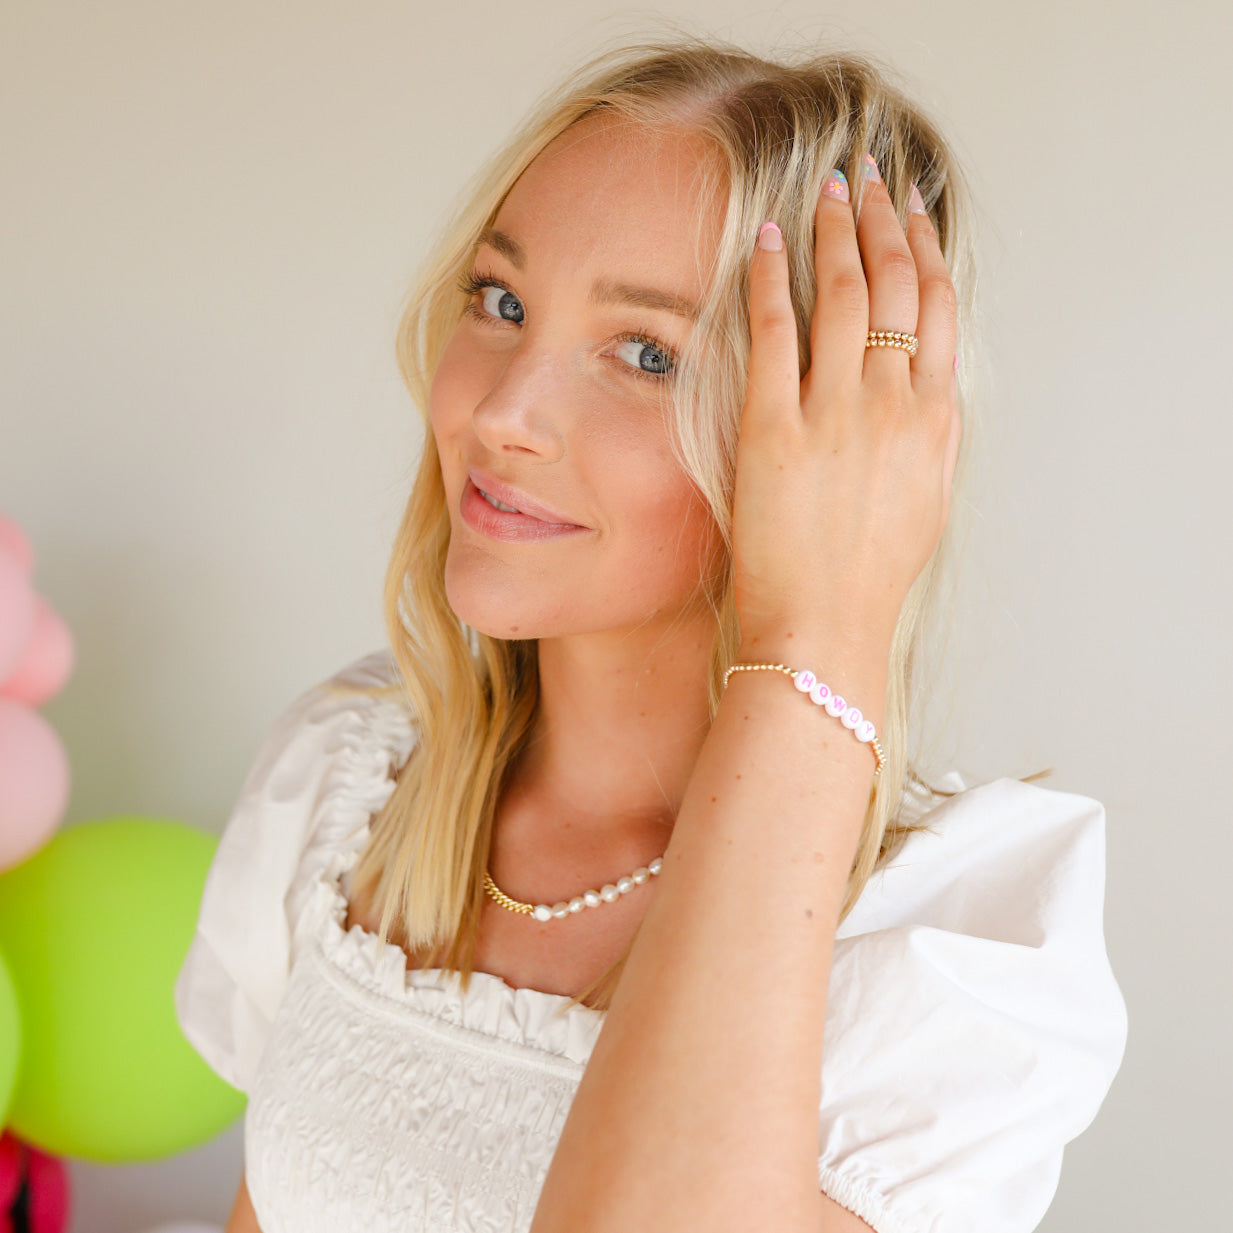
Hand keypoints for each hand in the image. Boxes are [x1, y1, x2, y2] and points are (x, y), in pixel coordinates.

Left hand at [731, 157, 960, 660]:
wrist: (825, 630)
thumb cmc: (869, 579)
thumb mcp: (925, 501)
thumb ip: (927, 435)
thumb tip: (925, 387)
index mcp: (935, 420)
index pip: (939, 307)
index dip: (925, 247)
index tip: (914, 210)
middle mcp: (894, 403)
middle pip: (894, 284)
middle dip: (883, 219)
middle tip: (869, 174)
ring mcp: (836, 413)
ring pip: (842, 294)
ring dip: (834, 230)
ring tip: (827, 188)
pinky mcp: (774, 429)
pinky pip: (774, 333)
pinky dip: (770, 280)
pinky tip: (766, 241)